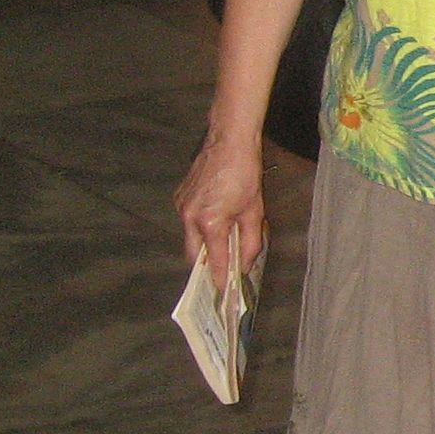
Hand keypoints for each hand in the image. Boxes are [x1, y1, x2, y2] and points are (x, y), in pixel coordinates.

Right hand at [176, 131, 266, 289]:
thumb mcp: (255, 211)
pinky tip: (215, 224)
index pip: (214, 260)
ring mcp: (181, 206)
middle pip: (194, 255)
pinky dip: (199, 228)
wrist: (229, 142)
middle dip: (206, 267)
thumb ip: (250, 242)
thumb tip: (245, 264)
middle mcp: (189, 216)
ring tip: (222, 249)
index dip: (220, 278)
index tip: (224, 291)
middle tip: (220, 275)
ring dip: (204, 246)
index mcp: (209, 222)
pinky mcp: (179, 197)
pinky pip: (188, 221)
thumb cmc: (245, 173)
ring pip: (189, 238)